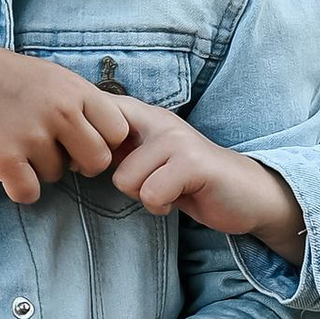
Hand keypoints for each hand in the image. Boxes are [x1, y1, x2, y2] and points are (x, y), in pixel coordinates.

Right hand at [0, 48, 132, 205]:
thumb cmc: (3, 75)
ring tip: (16, 144)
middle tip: (54, 153)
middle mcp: (60, 111)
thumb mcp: (52, 77)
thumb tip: (108, 139)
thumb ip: (80, 103)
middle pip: (98, 162)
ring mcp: (31, 135)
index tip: (81, 140)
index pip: (119, 131)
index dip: (103, 142)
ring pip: (57, 176)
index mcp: (75, 90)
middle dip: (79, 164)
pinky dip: (19, 188)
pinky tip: (7, 169)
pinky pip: (28, 193)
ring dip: (38, 169)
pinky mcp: (3, 156)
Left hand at [105, 99, 306, 258]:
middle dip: (121, 179)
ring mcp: (177, 139)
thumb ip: (120, 151)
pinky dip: (161, 206)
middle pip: (103, 154)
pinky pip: (151, 194)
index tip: (96, 162)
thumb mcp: (151, 159)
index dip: (87, 141)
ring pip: (126, 179)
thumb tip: (73, 156)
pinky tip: (178, 200)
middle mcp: (160, 120)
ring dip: (145, 195)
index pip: (98, 112)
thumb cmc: (192, 181)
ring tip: (168, 190)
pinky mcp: (193, 163)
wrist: (247, 193)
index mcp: (146, 115)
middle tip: (149, 183)